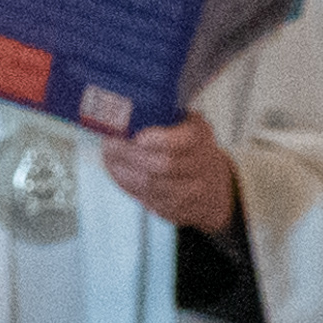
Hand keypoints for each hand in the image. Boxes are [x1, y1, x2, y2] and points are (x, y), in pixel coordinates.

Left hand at [96, 116, 240, 242]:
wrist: (212, 185)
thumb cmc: (188, 148)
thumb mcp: (184, 124)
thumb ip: (160, 117)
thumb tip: (122, 112)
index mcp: (200, 134)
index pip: (183, 140)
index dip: (159, 140)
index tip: (137, 136)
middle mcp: (201, 163)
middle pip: (164, 165)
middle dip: (132, 156)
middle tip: (110, 145)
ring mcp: (193, 190)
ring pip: (154, 186)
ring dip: (126, 174)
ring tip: (110, 162)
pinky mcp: (181, 210)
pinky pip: (152, 202)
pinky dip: (132, 189)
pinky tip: (121, 176)